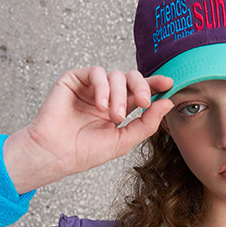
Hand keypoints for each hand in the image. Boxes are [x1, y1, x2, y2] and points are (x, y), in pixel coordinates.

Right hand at [3, 68, 173, 192]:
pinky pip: (96, 72)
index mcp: (118, 108)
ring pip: (115, 75)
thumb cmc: (85, 152)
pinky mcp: (74, 80)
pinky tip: (100, 106)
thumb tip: (167, 102)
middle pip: (130, 78)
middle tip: (144, 101)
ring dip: (119, 95)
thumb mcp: (124, 140)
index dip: (154, 84)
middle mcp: (105, 95)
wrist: (56, 154)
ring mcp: (90, 87)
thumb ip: (147, 123)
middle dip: (141, 86)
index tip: (169, 83)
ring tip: (114, 116)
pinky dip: (102, 87)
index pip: (139, 91)